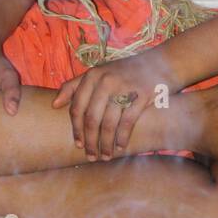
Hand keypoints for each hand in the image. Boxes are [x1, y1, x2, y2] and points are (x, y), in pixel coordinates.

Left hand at [52, 47, 176, 160]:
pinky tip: (121, 147)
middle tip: (90, 156)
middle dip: (90, 141)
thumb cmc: (127, 71)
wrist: (163, 62)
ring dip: (105, 144)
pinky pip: (127, 122)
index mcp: (93, 75)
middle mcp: (106, 80)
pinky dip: (122, 138)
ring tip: (105, 156)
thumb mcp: (100, 72)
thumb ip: (76, 86)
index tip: (78, 144)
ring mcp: (124, 87)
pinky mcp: (142, 95)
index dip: (76, 129)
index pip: (77, 108)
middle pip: (91, 118)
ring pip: (108, 123)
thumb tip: (54, 104)